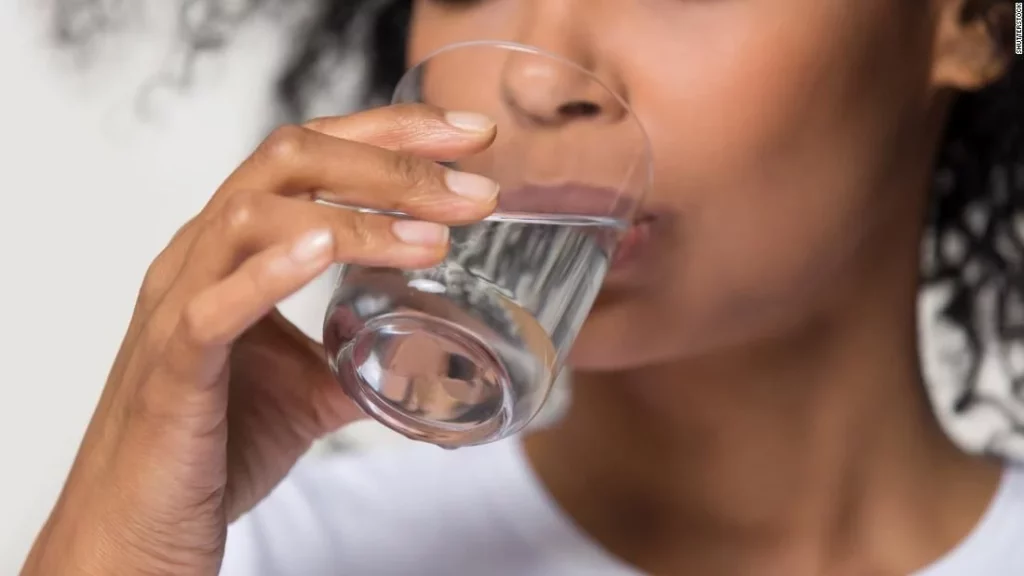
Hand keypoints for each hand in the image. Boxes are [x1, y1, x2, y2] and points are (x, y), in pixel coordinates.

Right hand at [21, 105, 497, 575]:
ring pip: (254, 217)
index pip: (312, 154)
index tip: (470, 136)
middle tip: (474, 191)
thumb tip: (433, 350)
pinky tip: (325, 250)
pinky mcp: (173, 368)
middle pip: (289, 160)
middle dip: (392, 164)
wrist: (140, 527)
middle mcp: (203, 257)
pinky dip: (271, 272)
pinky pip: (212, 306)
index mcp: (235, 248)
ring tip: (433, 239)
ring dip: (355, 219)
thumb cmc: (215, 444)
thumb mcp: (311, 387)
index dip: (391, 133)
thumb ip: (364, 355)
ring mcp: (180, 304)